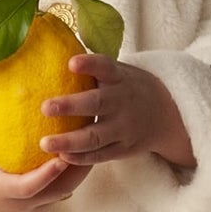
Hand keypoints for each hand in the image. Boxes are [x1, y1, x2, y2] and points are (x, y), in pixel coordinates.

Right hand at [0, 84, 91, 211]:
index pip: (31, 186)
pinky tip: (76, 158)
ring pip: (60, 196)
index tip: (63, 154)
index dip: (49, 173)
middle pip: (57, 192)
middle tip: (90, 142)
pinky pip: (54, 198)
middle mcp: (18, 206)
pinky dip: (65, 180)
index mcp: (1, 190)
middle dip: (77, 170)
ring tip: (91, 147)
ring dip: (76, 174)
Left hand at [39, 55, 196, 169]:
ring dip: (69, 140)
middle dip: (70, 106)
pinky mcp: (124, 148)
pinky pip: (100, 155)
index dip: (89, 64)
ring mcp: (124, 128)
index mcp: (119, 78)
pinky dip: (81, 158)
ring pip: (95, 136)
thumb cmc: (127, 88)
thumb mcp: (118, 73)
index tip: (71, 63)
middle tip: (44, 107)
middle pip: (96, 104)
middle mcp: (122, 102)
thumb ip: (93, 69)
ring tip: (44, 143)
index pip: (105, 67)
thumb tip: (52, 54)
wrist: (166, 114)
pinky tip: (60, 157)